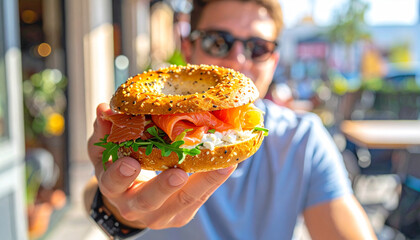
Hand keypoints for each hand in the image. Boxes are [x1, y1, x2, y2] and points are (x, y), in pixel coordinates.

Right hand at [87, 103, 236, 228]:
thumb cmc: (119, 172)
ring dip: (204, 182)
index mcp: (114, 188)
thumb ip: (105, 132)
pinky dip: (214, 181)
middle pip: (149, 200)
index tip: (131, 162)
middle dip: (163, 187)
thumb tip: (105, 108)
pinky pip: (200, 199)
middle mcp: (135, 206)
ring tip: (222, 164)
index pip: (112, 184)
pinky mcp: (182, 214)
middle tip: (178, 173)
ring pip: (183, 201)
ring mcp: (161, 214)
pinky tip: (228, 164)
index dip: (120, 175)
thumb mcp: (106, 153)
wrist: (131, 202)